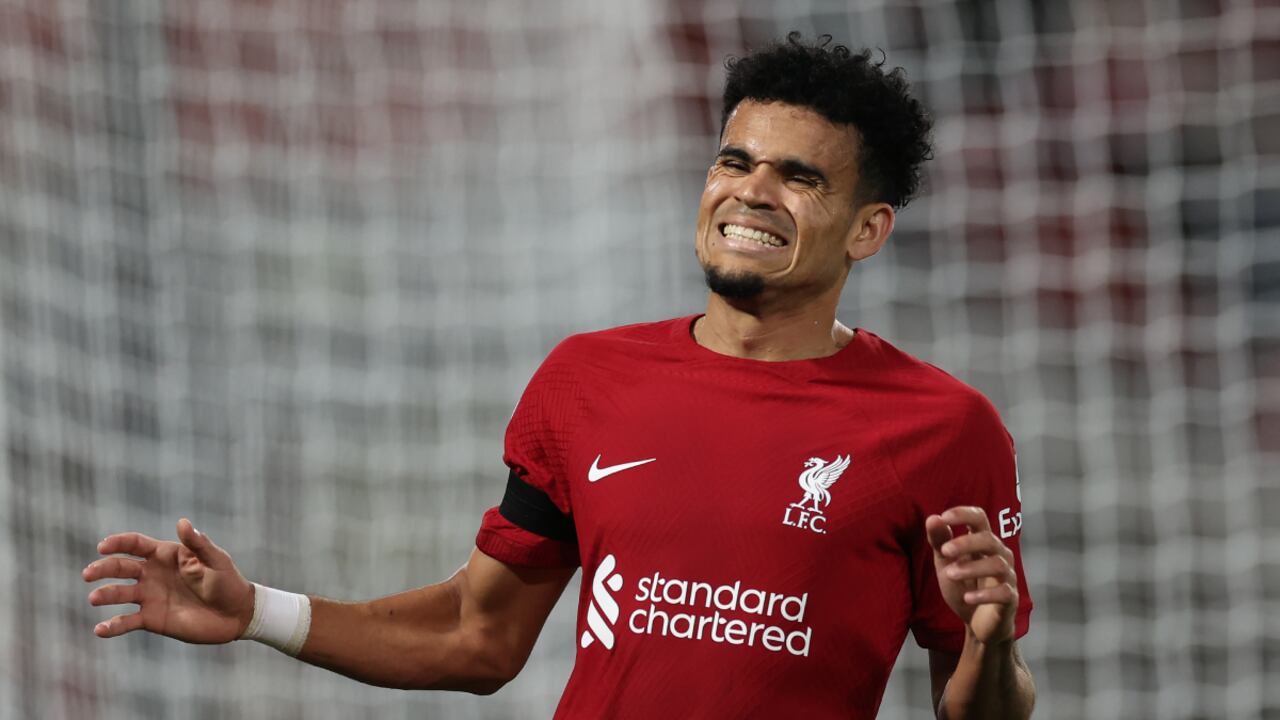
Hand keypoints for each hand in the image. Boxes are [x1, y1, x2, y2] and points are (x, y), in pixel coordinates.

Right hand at [84, 518, 253, 642]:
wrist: (236, 614)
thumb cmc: (228, 581)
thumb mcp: (216, 560)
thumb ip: (198, 544)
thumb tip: (182, 522)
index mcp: (166, 555)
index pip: (135, 545)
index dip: (117, 543)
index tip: (103, 546)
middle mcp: (152, 574)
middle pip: (120, 567)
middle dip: (103, 568)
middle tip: (89, 573)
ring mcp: (150, 597)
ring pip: (119, 593)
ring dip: (105, 594)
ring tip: (95, 598)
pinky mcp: (152, 619)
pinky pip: (127, 621)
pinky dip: (112, 626)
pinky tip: (100, 630)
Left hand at [925, 506, 1017, 644]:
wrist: (976, 622)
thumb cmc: (963, 586)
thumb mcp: (946, 563)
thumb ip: (939, 541)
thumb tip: (932, 518)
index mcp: (983, 542)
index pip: (980, 518)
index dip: (964, 514)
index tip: (944, 517)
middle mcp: (999, 555)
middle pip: (989, 539)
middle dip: (966, 543)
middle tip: (945, 551)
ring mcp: (1007, 576)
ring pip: (997, 564)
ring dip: (971, 568)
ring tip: (950, 574)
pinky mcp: (1010, 598)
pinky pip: (1004, 592)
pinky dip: (985, 594)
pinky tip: (968, 598)